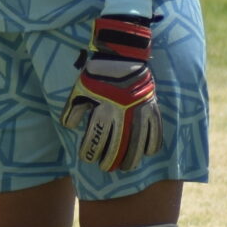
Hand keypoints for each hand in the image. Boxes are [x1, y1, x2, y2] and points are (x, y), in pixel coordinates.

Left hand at [65, 14, 162, 173]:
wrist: (122, 57)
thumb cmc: (96, 74)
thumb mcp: (79, 90)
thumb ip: (73, 110)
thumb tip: (71, 128)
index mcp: (103, 110)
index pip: (96, 139)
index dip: (91, 152)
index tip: (88, 159)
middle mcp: (123, 114)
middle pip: (119, 145)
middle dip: (112, 159)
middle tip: (107, 168)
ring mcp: (141, 112)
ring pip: (138, 142)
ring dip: (133, 157)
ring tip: (127, 167)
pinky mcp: (152, 108)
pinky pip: (156, 130)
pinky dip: (153, 143)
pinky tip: (148, 152)